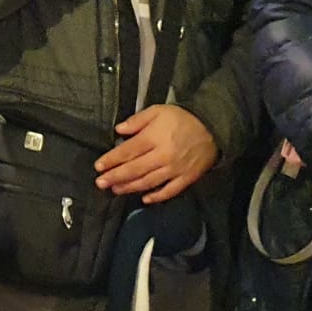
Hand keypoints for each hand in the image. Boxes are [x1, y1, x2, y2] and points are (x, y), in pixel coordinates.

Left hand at [95, 104, 217, 201]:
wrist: (213, 128)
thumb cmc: (181, 118)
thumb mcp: (157, 111)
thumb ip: (137, 120)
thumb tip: (119, 130)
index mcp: (154, 138)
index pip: (128, 151)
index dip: (112, 160)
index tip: (98, 167)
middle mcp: (163, 156)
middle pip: (135, 169)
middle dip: (116, 177)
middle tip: (100, 183)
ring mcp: (175, 170)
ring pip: (149, 182)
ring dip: (130, 187)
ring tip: (115, 190)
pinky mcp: (186, 179)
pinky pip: (170, 191)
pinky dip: (157, 196)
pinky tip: (144, 199)